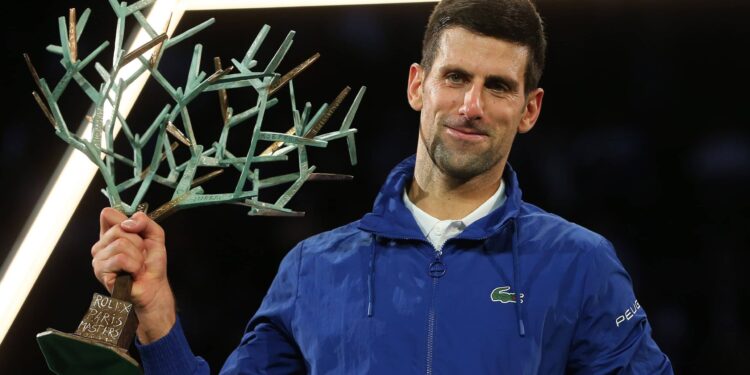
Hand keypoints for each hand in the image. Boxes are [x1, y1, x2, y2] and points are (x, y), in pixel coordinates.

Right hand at [91, 207, 175, 342]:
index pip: (108, 214)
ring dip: (137, 256)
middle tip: (140, 256)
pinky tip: (133, 273)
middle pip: (118, 229)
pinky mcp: (101, 271)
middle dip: (138, 242)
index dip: (126, 221)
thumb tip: (128, 222)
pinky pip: (120, 259)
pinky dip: (134, 265)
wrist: (154, 285)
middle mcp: (101, 245)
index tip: (137, 232)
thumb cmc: (151, 262)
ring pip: (120, 244)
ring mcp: (98, 259)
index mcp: (110, 234)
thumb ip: (144, 221)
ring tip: (137, 266)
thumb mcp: (154, 235)